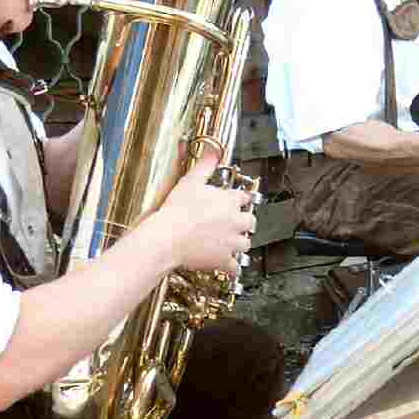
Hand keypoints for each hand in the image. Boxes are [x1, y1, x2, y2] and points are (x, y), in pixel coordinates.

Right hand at [160, 150, 255, 273]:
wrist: (167, 238)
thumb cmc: (176, 211)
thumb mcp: (191, 181)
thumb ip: (205, 166)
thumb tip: (213, 150)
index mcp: (229, 201)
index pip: (244, 197)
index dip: (240, 199)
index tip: (237, 201)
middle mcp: (235, 221)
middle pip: (251, 222)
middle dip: (245, 223)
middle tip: (236, 224)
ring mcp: (231, 242)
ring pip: (245, 244)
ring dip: (239, 244)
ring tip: (230, 243)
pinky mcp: (223, 260)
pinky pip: (235, 267)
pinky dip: (232, 268)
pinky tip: (228, 267)